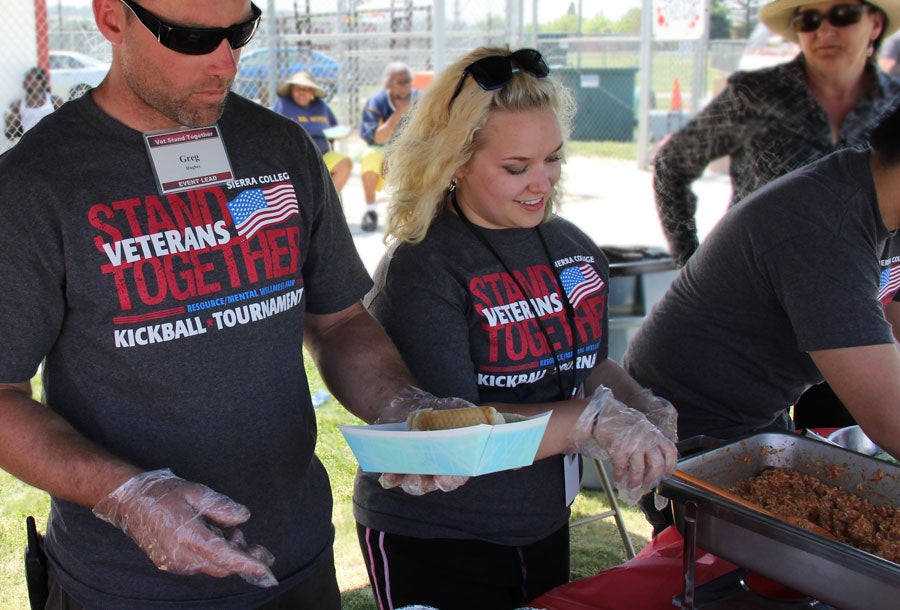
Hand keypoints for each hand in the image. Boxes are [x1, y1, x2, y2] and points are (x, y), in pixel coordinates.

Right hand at [93, 469, 276, 587]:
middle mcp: (181, 556)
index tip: (265, 568)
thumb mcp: (196, 492)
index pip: (224, 556)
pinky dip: (213, 555)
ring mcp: (174, 563)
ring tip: (229, 532)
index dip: (247, 563)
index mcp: (188, 536)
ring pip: (211, 566)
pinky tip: (214, 537)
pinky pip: (199, 564)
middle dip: (242, 558)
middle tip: (256, 545)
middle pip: (221, 566)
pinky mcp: (170, 564)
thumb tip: (243, 517)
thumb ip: (221, 506)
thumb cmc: (163, 494)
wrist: (130, 502)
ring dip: (227, 554)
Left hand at [374, 387, 475, 493]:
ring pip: (416, 485)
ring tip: (412, 475)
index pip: (458, 475)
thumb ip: (474, 416)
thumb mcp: (459, 408)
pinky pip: (394, 477)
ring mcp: (417, 470)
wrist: (411, 404)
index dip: (453, 479)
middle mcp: (437, 471)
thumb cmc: (441, 410)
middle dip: (434, 483)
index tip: (445, 477)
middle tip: (432, 478)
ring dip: (414, 483)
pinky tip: (388, 475)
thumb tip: (494, 420)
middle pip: (436, 485)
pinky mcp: (398, 466)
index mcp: (456, 459)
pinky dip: (391, 478)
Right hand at [568, 386, 677, 503]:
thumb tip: (651, 463)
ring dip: (635, 482)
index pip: (670, 452)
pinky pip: (621, 468)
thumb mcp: (642, 428)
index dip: (671, 466)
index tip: (666, 474)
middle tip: (647, 484)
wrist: (602, 416)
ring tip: (632, 486)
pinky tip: (618, 478)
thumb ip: (650, 441)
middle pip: (657, 465)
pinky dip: (619, 476)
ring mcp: (633, 444)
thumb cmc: (621, 422)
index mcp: (655, 434)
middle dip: (652, 478)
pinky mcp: (619, 449)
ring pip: (639, 470)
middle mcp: (647, 439)